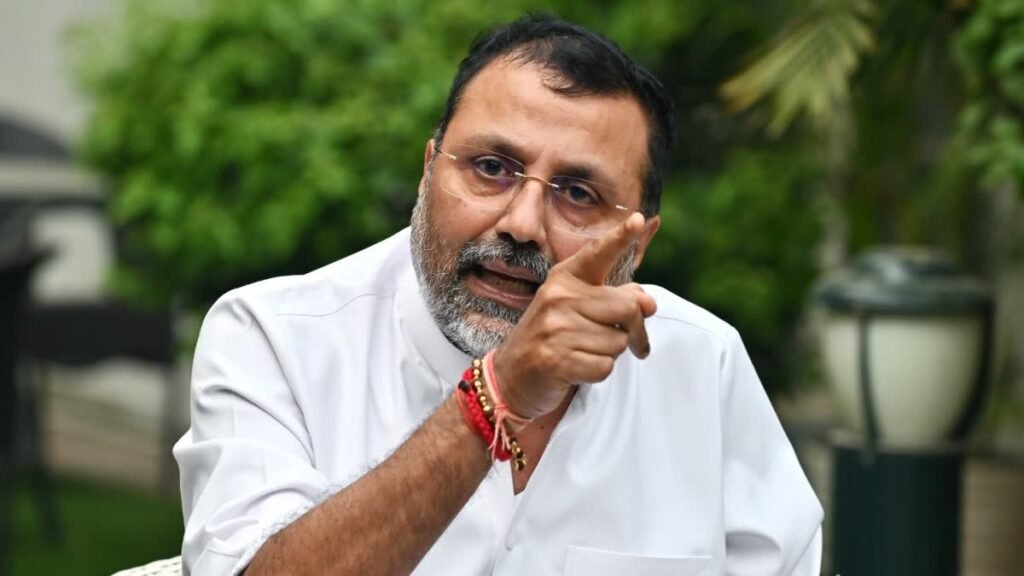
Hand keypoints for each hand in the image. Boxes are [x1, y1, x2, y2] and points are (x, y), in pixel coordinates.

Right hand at [493, 213, 657, 418]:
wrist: (512, 375)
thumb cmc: (554, 337)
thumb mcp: (577, 308)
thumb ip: (614, 298)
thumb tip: (648, 302)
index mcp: (565, 278)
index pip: (598, 253)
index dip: (620, 237)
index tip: (639, 219)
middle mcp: (558, 297)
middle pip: (629, 308)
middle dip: (635, 330)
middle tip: (631, 342)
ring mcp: (554, 328)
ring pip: (618, 342)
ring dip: (610, 353)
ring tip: (584, 352)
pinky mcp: (555, 360)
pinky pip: (604, 367)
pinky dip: (598, 372)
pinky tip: (577, 368)